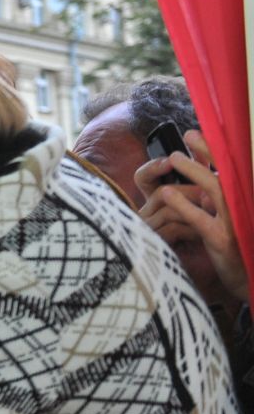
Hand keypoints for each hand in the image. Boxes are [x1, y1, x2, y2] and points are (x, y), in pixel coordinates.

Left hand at [138, 131, 243, 305]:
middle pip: (225, 173)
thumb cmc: (234, 248)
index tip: (195, 133)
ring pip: (215, 190)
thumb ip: (213, 202)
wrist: (248, 279)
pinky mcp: (222, 240)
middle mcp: (242, 206)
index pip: (230, 169)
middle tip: (187, 135)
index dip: (214, 151)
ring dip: (194, 172)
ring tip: (174, 158)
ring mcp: (233, 222)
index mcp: (241, 200)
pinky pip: (200, 219)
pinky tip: (167, 194)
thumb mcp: (224, 221)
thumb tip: (200, 183)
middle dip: (207, 152)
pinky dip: (184, 204)